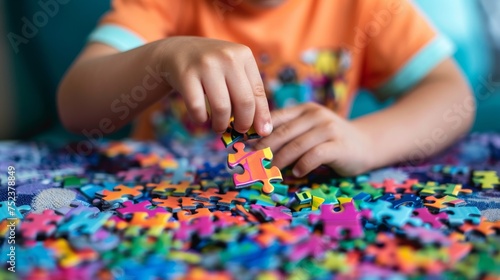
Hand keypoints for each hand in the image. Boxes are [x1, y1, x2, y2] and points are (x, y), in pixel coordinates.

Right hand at [156, 36, 271, 135]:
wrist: (177, 51)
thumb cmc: (212, 68)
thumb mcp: (233, 70)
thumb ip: (248, 93)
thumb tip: (263, 129)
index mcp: (243, 54)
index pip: (258, 92)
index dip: (261, 116)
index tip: (262, 132)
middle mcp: (227, 57)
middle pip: (244, 102)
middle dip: (243, 123)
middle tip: (239, 130)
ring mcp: (205, 65)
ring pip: (222, 108)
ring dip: (221, 125)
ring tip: (219, 127)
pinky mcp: (186, 75)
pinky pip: (198, 108)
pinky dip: (201, 119)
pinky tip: (202, 118)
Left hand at [254, 103, 374, 176]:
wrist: (366, 144)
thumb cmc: (330, 141)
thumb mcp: (308, 131)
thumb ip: (288, 135)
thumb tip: (255, 149)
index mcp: (303, 110)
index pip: (275, 118)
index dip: (257, 133)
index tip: (243, 147)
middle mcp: (315, 115)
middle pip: (283, 132)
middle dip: (264, 149)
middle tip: (252, 163)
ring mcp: (328, 129)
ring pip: (296, 144)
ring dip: (280, 160)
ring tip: (270, 172)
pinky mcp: (339, 145)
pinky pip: (315, 155)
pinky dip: (302, 165)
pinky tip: (296, 173)